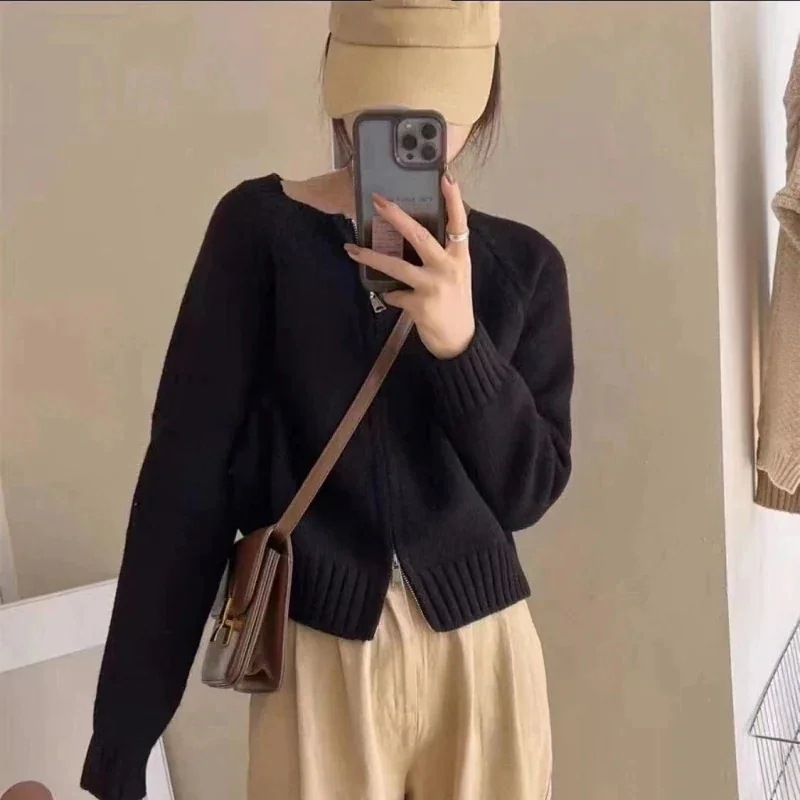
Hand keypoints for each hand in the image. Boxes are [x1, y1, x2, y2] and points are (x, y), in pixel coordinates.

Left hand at [343, 173, 474, 359]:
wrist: (459, 341)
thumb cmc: (455, 303)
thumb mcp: (456, 275)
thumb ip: (441, 255)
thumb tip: (412, 235)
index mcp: (460, 257)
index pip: (460, 223)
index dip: (454, 200)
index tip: (446, 177)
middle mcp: (448, 268)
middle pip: (419, 236)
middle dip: (396, 217)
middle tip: (377, 201)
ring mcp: (433, 286)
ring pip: (396, 266)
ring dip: (371, 256)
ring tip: (352, 249)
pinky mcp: (419, 305)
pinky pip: (394, 294)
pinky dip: (391, 295)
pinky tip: (394, 297)